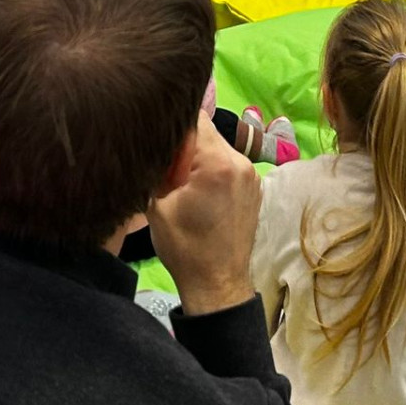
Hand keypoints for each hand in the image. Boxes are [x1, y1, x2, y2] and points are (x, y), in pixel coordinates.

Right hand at [146, 111, 259, 317]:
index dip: (173, 124)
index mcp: (217, 163)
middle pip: (208, 132)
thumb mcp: (157, 205)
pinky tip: (200, 191)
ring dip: (200, 157)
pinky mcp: (255, 187)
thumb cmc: (184, 248)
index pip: (195, 119)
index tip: (159, 136)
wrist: (218, 285)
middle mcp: (240, 161)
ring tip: (182, 181)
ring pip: (218, 148)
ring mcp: (252, 174)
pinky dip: (213, 170)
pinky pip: (229, 164)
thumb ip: (157, 166)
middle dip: (186, 144)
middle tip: (167, 164)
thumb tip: (151, 142)